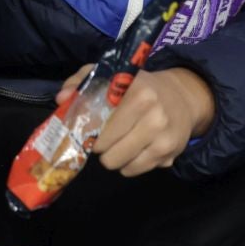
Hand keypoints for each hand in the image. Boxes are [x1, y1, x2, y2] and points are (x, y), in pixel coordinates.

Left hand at [55, 65, 216, 176]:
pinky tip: (134, 149)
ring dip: (112, 156)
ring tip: (120, 141)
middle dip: (99, 144)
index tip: (88, 126)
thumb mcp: (111, 74)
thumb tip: (61, 99)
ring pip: (116, 163)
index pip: (97, 121)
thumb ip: (82, 81)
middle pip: (104, 147)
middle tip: (104, 135)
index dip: (88, 127)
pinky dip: (127, 164)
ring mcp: (162, 136)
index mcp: (136, 91)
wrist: (183, 98)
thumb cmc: (140, 87)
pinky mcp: (168, 155)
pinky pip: (132, 171)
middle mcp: (153, 113)